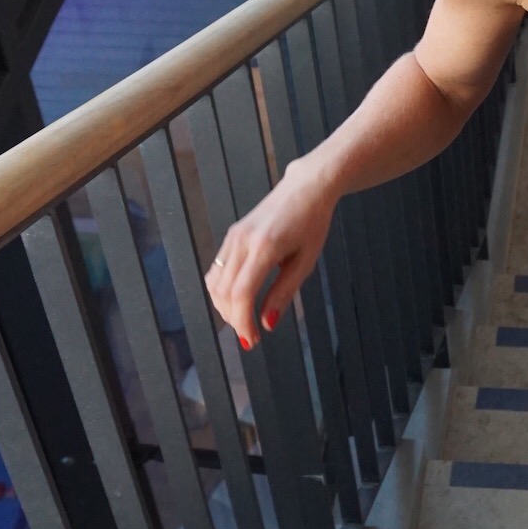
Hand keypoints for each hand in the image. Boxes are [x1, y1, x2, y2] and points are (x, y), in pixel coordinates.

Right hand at [204, 159, 336, 349]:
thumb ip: (284, 292)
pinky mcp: (231, 235)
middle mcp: (242, 241)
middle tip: (250, 336)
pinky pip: (217, 269)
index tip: (252, 340)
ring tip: (244, 320)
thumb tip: (267, 323)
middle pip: (224, 291)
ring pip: (215, 282)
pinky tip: (237, 300)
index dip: (242, 322)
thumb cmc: (312, 223)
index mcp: (265, 247)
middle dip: (233, 319)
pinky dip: (222, 290)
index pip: (242, 293)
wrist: (305, 188)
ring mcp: (233, 236)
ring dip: (225, 307)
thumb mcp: (305, 261)